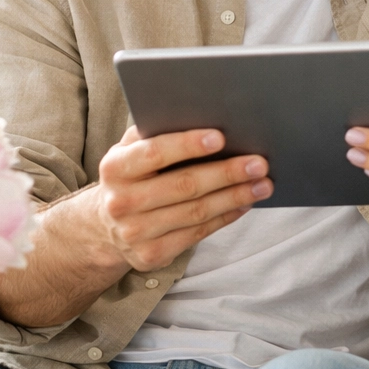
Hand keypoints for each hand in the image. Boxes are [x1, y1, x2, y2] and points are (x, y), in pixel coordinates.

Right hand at [96, 126, 272, 271]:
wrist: (105, 226)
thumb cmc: (131, 175)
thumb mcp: (130, 150)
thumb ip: (154, 131)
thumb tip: (200, 113)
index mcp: (115, 167)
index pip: (155, 153)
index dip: (188, 145)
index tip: (221, 138)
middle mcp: (121, 202)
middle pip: (184, 185)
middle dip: (227, 173)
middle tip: (259, 163)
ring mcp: (135, 232)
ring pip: (196, 212)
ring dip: (235, 197)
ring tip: (262, 184)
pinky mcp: (151, 255)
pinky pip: (197, 233)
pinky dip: (225, 216)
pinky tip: (244, 204)